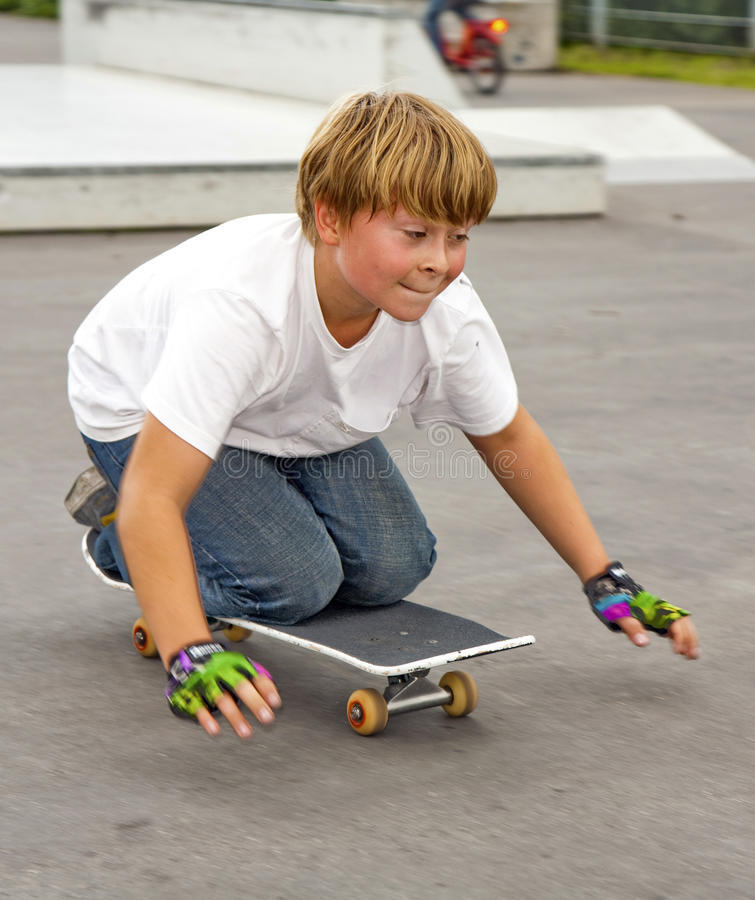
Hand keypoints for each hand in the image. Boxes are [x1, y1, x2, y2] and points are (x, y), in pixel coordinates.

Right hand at [196, 663, 281, 737]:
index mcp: (238, 665)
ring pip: (222, 699)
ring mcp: (208, 682)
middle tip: (266, 717)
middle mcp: (223, 673)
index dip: (266, 690)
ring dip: (234, 716)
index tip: (275, 703)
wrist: (192, 654)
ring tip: (245, 731)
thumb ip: (257, 680)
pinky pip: (199, 706)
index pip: (255, 677)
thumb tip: (274, 696)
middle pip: (240, 687)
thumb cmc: (223, 664)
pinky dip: (206, 718)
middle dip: (254, 703)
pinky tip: (215, 729)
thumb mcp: (241, 665)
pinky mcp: (193, 692)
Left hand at [584, 561, 698, 659]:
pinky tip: (677, 644)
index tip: (678, 651)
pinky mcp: (651, 614)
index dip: (680, 637)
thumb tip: (644, 643)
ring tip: (690, 654)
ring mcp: (656, 610)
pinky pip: (670, 623)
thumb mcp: (618, 614)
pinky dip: (677, 634)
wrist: (603, 586)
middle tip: (693, 656)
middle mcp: (658, 608)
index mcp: (654, 607)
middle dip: (690, 639)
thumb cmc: (610, 601)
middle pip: (683, 622)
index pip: (676, 622)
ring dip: (687, 637)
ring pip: (679, 622)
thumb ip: (632, 628)